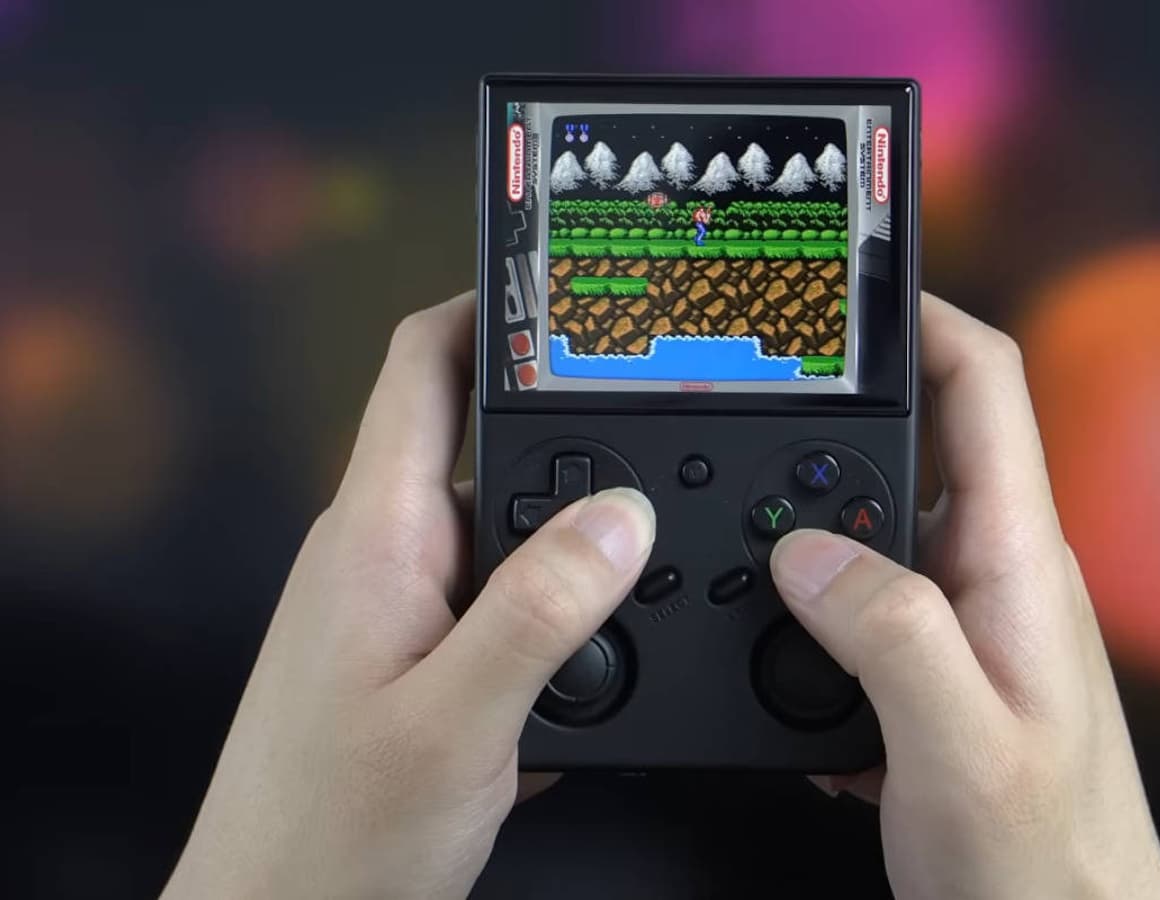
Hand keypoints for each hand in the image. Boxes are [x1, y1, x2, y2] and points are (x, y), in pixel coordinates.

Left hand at [161, 292, 655, 899]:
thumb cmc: (331, 839)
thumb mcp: (458, 723)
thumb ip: (541, 612)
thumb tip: (622, 517)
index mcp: (377, 536)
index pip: (422, 369)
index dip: (488, 305)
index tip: (565, 280)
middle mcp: (384, 555)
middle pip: (493, 454)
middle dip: (577, 467)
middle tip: (661, 489)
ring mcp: (399, 609)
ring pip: (512, 543)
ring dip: (572, 577)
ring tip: (614, 641)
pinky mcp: (418, 661)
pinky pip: (504, 612)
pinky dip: (554, 643)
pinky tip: (571, 707)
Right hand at [770, 293, 1159, 899]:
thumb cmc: (1046, 865)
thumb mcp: (958, 747)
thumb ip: (888, 633)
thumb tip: (807, 551)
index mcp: (1020, 564)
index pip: (985, 389)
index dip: (923, 317)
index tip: (851, 285)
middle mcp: (999, 577)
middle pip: (918, 445)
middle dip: (834, 427)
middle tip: (752, 426)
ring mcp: (972, 624)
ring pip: (879, 531)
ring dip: (813, 534)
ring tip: (748, 559)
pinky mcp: (941, 674)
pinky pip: (866, 608)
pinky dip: (813, 620)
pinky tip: (785, 674)